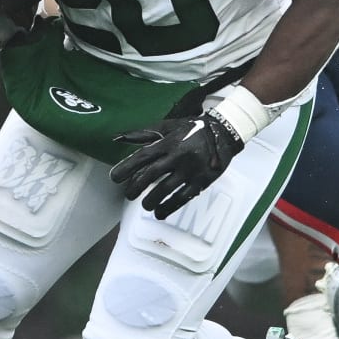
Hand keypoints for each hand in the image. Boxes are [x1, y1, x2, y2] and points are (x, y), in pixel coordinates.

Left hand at [109, 110, 243, 217]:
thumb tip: (121, 137)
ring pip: (166, 189)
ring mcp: (190, 170)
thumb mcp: (169, 126)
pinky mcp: (202, 181)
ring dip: (152, 200)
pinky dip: (170, 207)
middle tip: (129, 195)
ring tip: (145, 205)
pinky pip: (183, 198)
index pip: (143, 156)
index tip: (115, 178)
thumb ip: (145, 133)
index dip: (127, 167)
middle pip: (152, 174)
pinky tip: (160, 213)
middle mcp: (178, 156)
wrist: (224, 133)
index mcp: (168, 142)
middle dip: (137, 186)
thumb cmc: (193, 128)